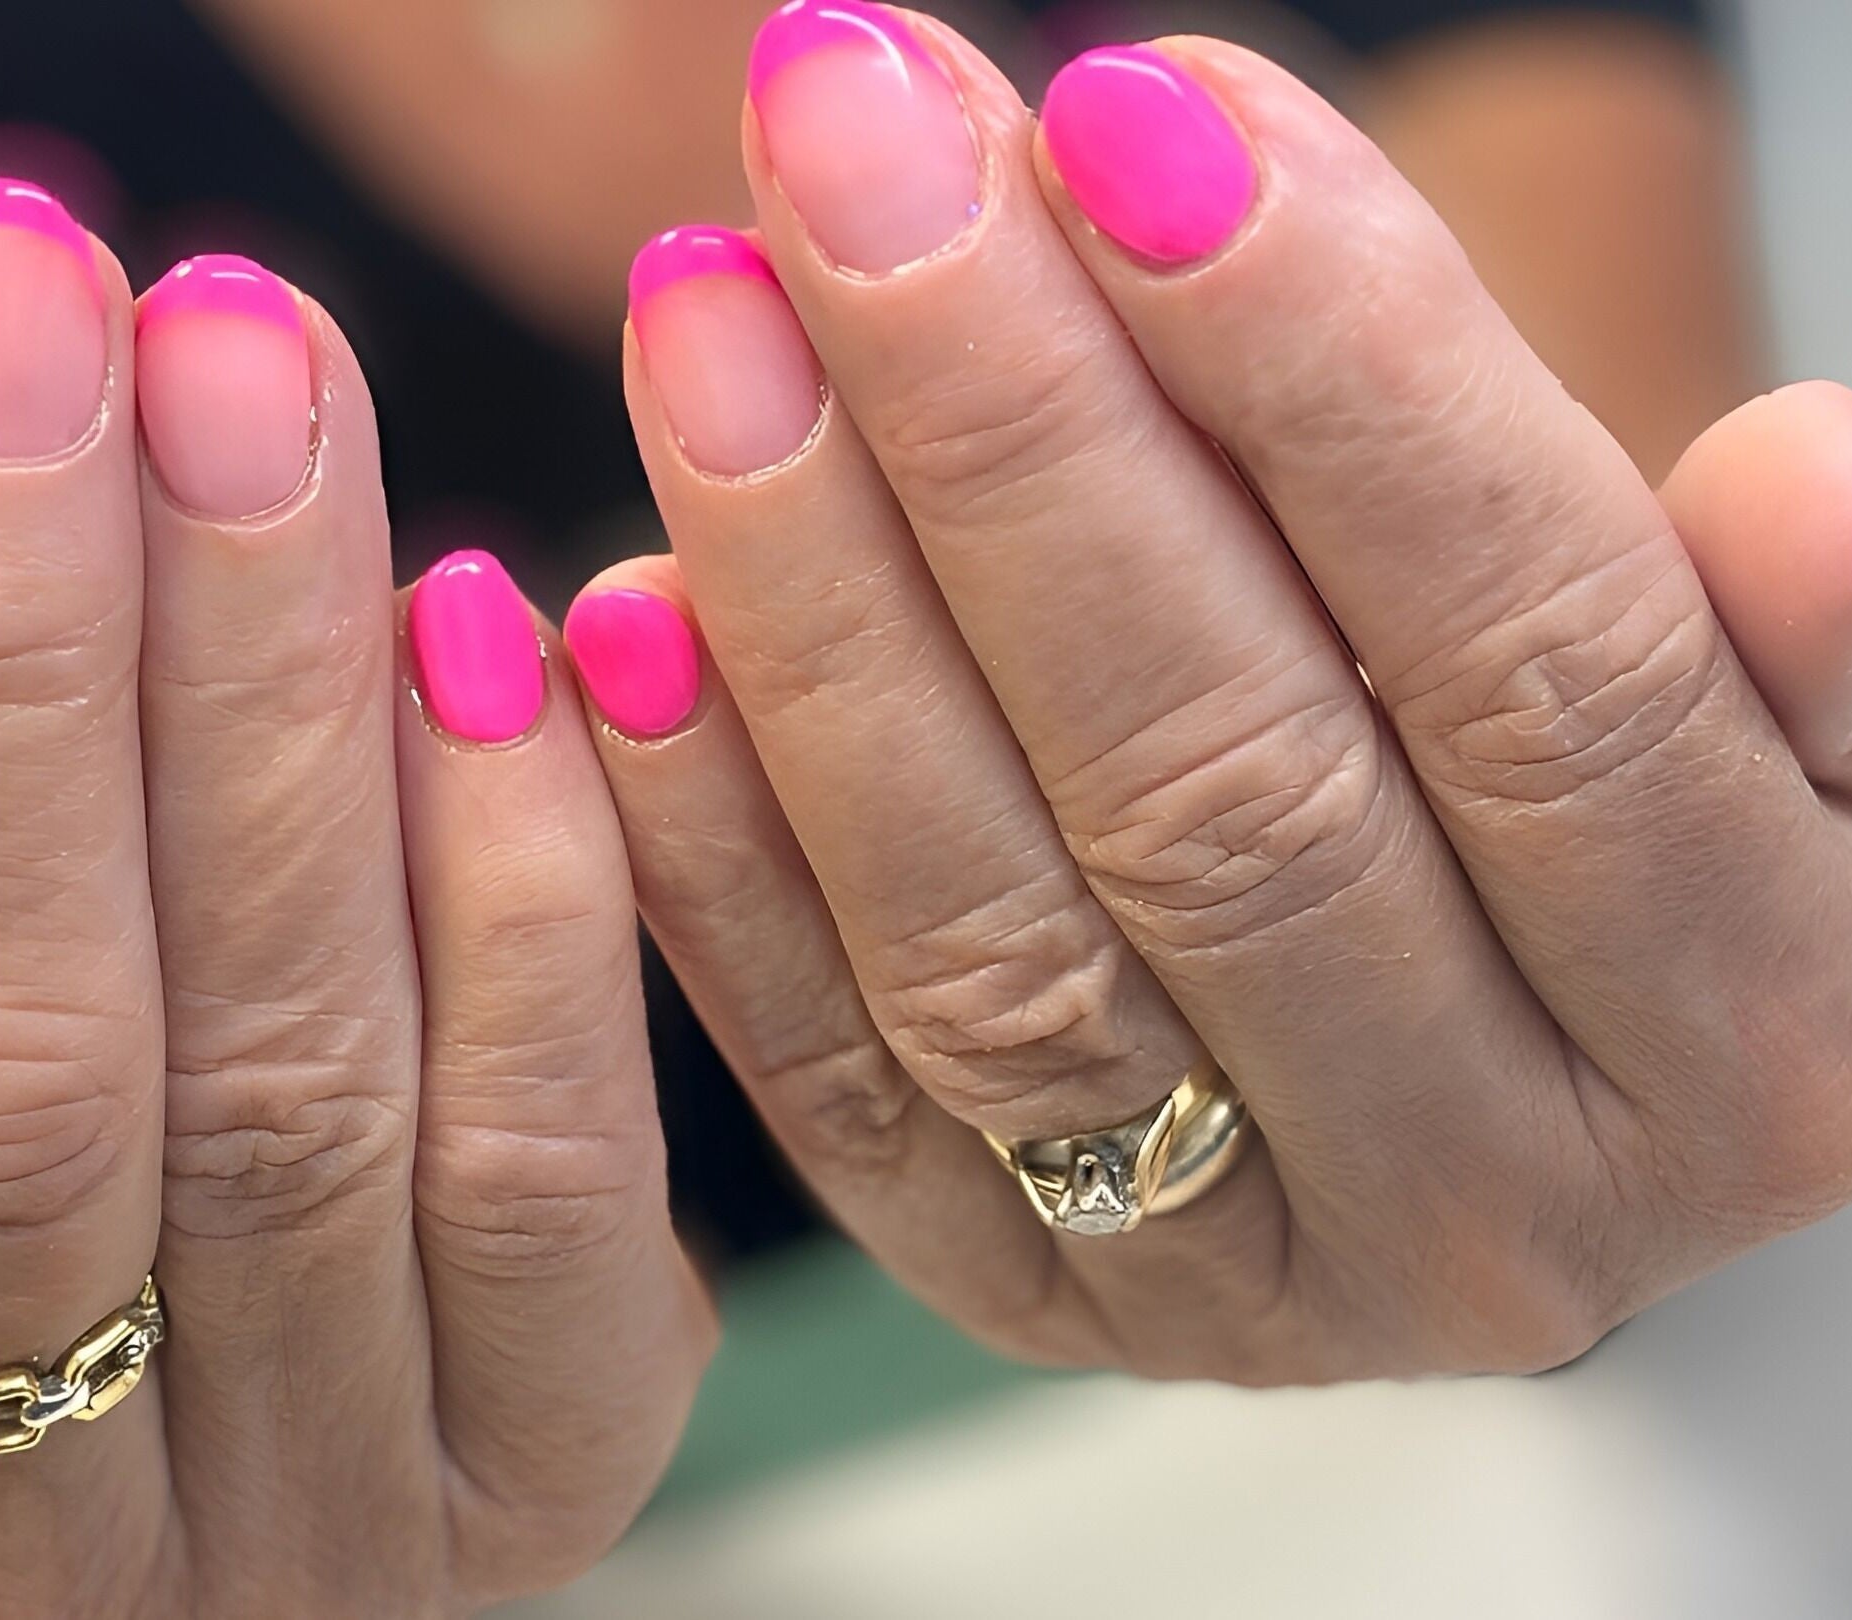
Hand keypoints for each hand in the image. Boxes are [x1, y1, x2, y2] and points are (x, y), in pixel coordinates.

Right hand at [0, 183, 709, 1617]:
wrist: (175, 1446)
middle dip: (0, 665)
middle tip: (21, 306)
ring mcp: (295, 1539)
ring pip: (279, 1099)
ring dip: (263, 701)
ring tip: (246, 379)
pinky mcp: (537, 1472)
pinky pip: (542, 1177)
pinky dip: (513, 888)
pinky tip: (478, 624)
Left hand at [564, 6, 1851, 1380]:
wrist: (1502, 1010)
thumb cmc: (1642, 768)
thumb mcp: (1800, 701)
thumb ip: (1812, 627)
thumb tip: (1804, 489)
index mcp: (1758, 1032)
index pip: (1538, 678)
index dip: (1336, 383)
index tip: (1133, 116)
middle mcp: (1494, 1200)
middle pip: (1226, 793)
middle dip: (1011, 438)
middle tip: (846, 140)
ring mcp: (1231, 1273)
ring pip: (997, 933)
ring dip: (819, 605)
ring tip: (704, 311)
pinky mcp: (1020, 1282)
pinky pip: (835, 1078)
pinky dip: (711, 847)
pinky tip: (615, 617)